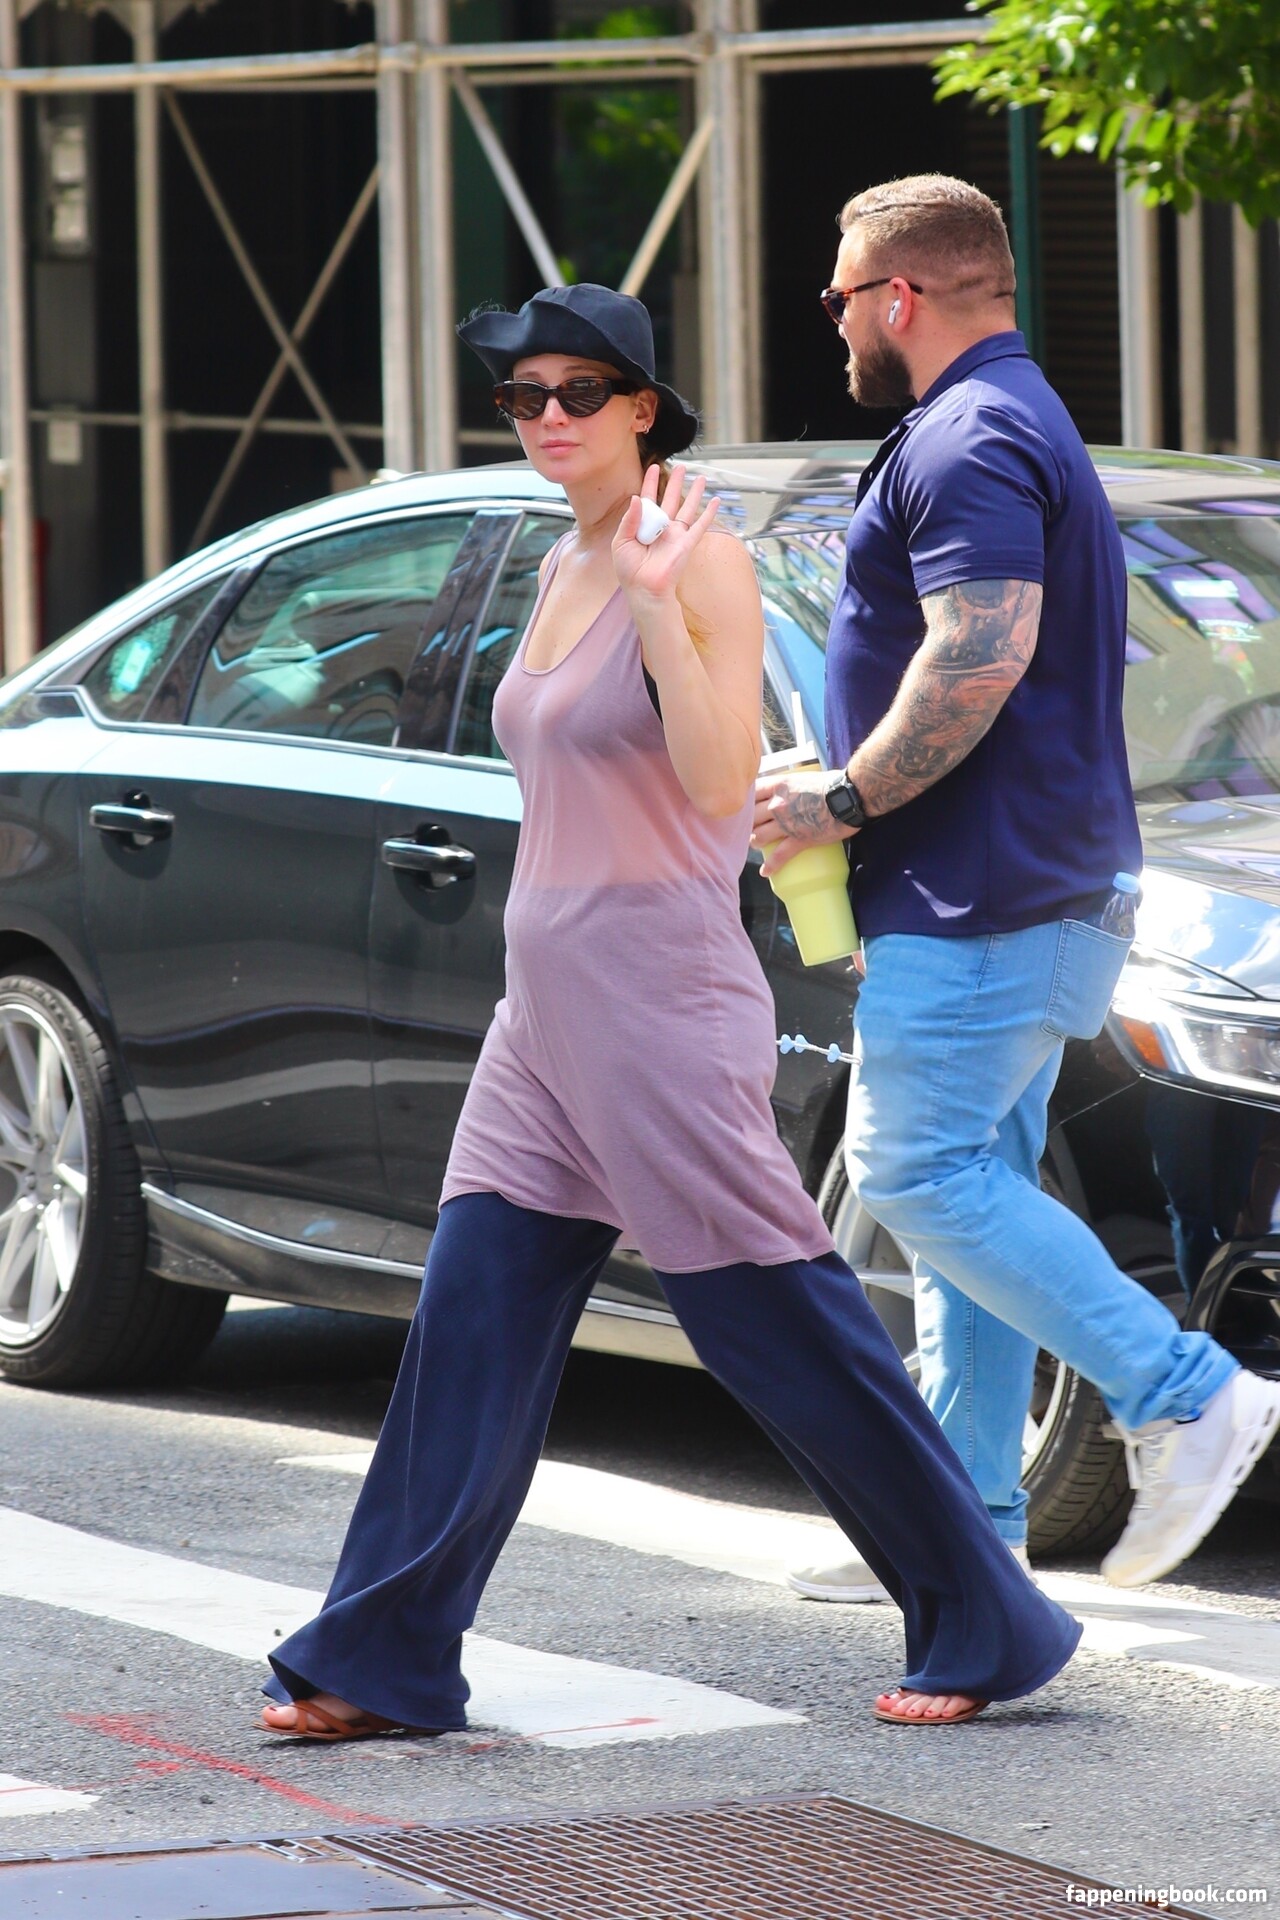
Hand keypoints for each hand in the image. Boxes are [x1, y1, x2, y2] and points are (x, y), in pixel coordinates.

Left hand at [612, 462, 720, 604]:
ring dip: (695, 493)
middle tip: (681, 467)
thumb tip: (637, 498)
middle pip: (670, 499)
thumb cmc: (629, 571)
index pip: (648, 498)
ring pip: (687, 508)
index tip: (652, 467)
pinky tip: (716, 501)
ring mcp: (675, 535)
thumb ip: (629, 520)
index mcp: (643, 525)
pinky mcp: (686, 543)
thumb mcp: (621, 542)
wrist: (644, 589)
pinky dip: (709, 513)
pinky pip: (700, 526)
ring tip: (701, 477)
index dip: (651, 482)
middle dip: (676, 482)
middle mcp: (661, 527)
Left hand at [752, 770, 854, 876]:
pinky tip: (765, 871)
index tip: (745, 809)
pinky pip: (779, 855)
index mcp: (779, 785)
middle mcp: (777, 804)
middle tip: (751, 828)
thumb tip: (786, 790)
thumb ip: (789, 784)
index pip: (750, 793)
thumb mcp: (803, 776)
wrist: (850, 796)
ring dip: (756, 842)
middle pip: (750, 817)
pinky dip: (771, 865)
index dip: (745, 803)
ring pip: (759, 836)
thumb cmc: (832, 784)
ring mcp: (786, 823)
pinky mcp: (799, 839)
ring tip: (759, 844)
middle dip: (748, 824)